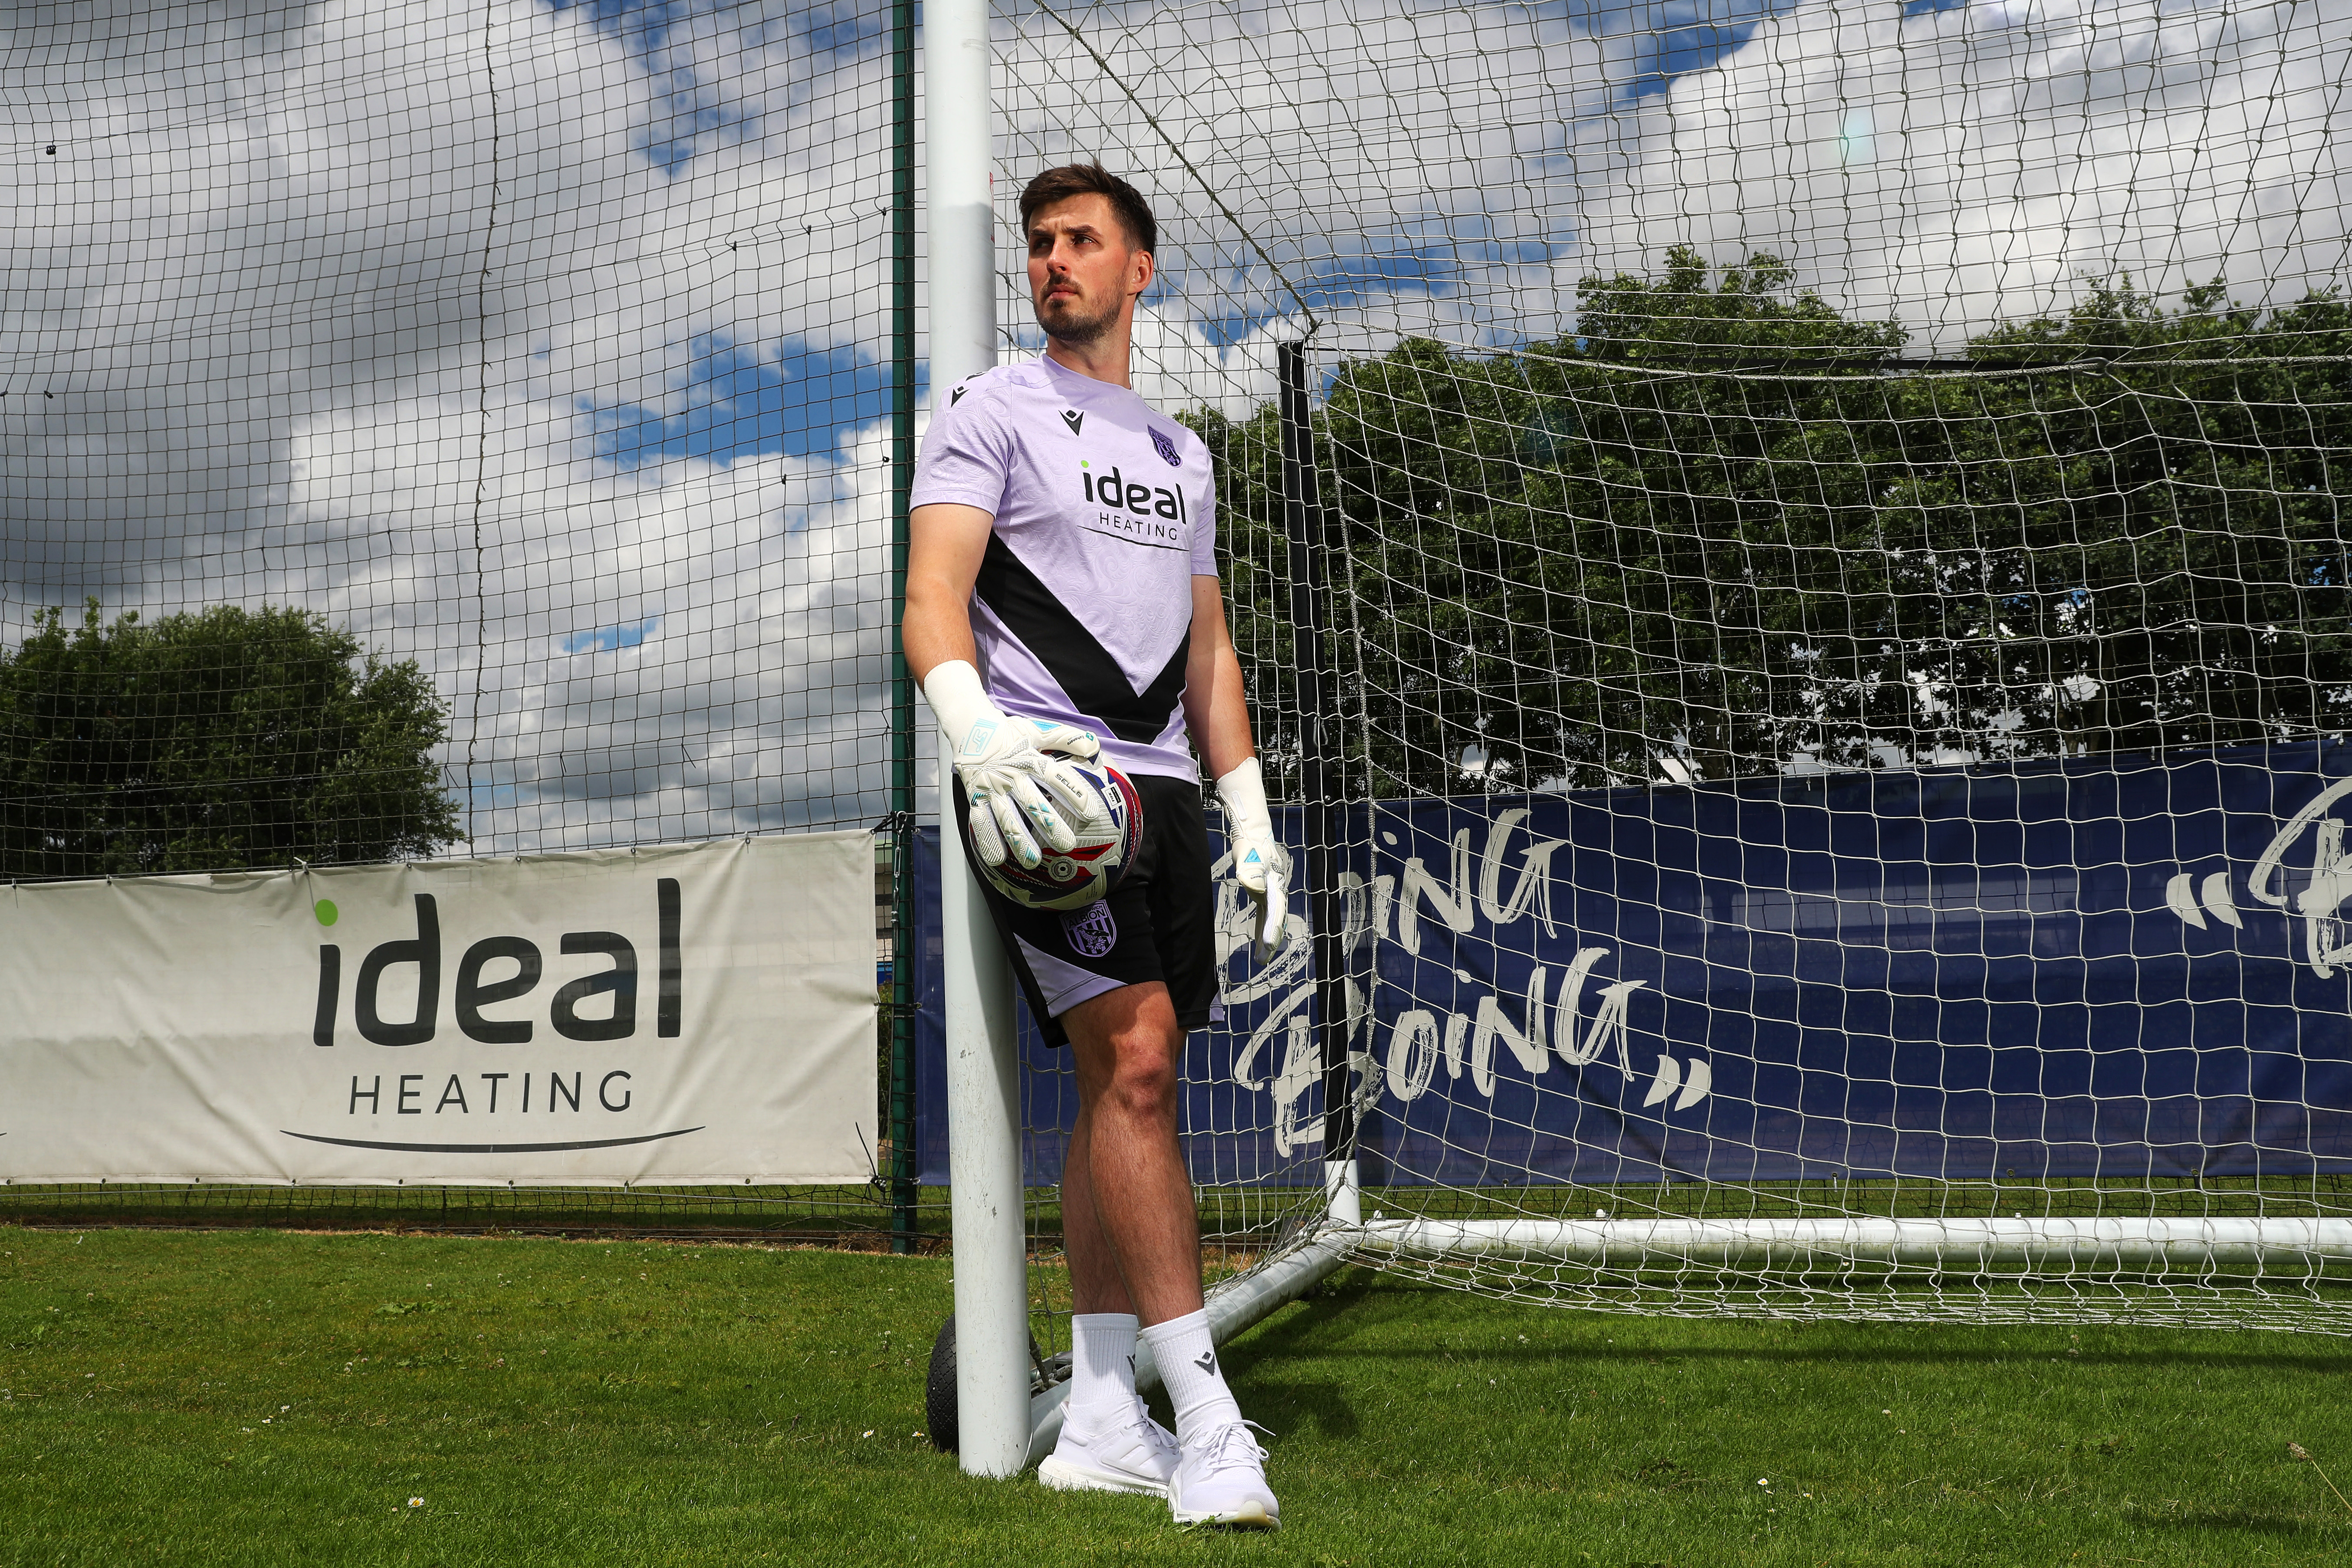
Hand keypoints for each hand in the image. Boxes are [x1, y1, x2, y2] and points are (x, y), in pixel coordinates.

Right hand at [923, 662, 1108, 868]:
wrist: (970, 726)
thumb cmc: (1009, 733)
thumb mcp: (1039, 731)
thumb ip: (1067, 739)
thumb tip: (1094, 748)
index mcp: (1030, 760)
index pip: (1055, 778)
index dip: (1073, 795)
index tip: (1090, 814)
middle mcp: (1012, 777)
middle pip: (1033, 804)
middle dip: (1051, 826)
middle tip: (1067, 844)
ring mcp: (993, 789)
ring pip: (1007, 818)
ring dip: (1020, 840)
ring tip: (1034, 862)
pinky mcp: (975, 797)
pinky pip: (980, 821)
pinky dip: (987, 840)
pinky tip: (997, 859)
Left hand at [1216, 758, 1290, 964]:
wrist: (1253, 829)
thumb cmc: (1249, 841)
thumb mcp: (1247, 854)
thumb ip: (1250, 871)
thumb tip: (1254, 888)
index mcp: (1274, 882)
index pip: (1274, 910)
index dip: (1271, 929)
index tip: (1267, 945)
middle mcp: (1276, 888)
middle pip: (1276, 918)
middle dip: (1271, 939)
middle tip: (1264, 959)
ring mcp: (1272, 889)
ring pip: (1272, 917)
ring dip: (1267, 936)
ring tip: (1263, 955)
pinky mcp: (1264, 889)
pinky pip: (1265, 912)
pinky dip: (1262, 926)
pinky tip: (1258, 938)